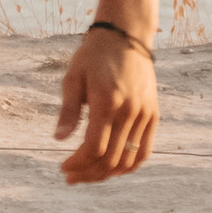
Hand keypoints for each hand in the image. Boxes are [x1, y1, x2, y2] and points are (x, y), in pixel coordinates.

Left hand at [54, 28, 156, 183]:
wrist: (125, 36)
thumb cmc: (92, 56)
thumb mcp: (73, 78)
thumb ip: (68, 111)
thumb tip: (58, 139)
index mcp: (107, 102)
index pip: (93, 148)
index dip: (77, 163)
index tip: (62, 167)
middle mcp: (129, 111)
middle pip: (110, 158)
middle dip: (88, 172)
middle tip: (70, 176)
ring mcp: (144, 115)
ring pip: (128, 158)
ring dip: (107, 173)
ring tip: (88, 175)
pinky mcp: (153, 115)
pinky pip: (144, 150)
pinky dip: (129, 165)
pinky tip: (112, 169)